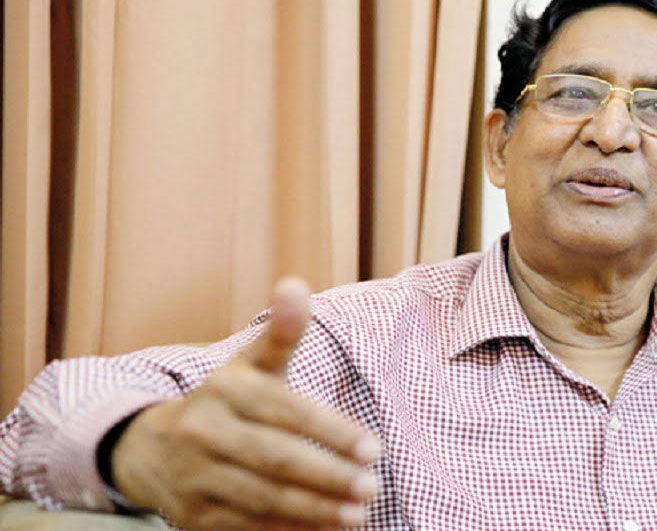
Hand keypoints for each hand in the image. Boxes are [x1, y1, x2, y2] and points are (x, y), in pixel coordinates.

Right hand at [110, 278, 380, 530]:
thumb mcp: (249, 363)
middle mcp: (204, 433)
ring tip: (359, 515)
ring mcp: (195, 478)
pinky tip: (327, 528)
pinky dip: (290, 529)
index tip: (374, 449)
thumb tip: (296, 284)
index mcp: (225, 390)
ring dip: (314, 510)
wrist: (149, 449)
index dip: (331, 431)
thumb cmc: (225, 401)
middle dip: (327, 475)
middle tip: (373, 487)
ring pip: (261, 498)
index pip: (285, 412)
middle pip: (274, 459)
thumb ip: (282, 332)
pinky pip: (247, 527)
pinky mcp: (193, 518)